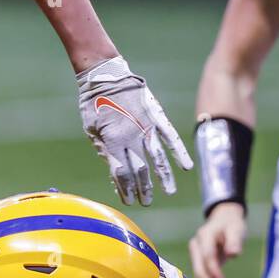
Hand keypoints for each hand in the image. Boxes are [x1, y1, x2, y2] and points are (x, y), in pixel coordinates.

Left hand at [76, 56, 191, 205]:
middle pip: (140, 170)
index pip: (122, 173)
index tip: (128, 200)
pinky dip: (180, 152)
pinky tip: (187, 167)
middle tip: (146, 201)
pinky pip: (170, 137)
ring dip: (163, 177)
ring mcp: (146, 127)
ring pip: (157, 158)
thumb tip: (115, 172)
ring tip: (168, 192)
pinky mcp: (156, 117)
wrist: (106, 76)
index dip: (125, 189)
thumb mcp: (92, 130)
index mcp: (113, 141)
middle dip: (143, 188)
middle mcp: (132, 137)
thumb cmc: (93, 104)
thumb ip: (104, 150)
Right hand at [188, 202, 246, 277]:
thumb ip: (234, 240)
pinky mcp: (200, 263)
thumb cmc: (231, 223)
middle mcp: (196, 247)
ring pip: (199, 276)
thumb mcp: (236, 228)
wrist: (222, 219)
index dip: (213, 269)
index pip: (207, 255)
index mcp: (204, 236)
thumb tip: (233, 254)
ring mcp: (196, 256)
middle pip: (200, 269)